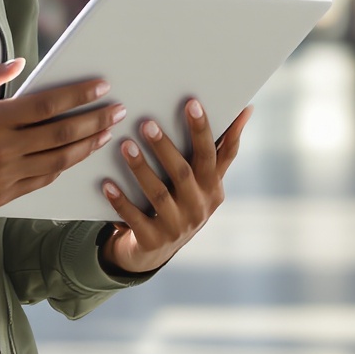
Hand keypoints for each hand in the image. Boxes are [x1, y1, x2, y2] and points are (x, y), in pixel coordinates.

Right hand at [0, 59, 127, 210]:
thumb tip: (21, 64)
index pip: (47, 106)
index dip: (79, 96)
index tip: (102, 86)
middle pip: (61, 134)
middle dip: (95, 120)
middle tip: (117, 109)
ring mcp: (2, 177)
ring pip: (58, 161)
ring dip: (88, 146)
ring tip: (106, 132)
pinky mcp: (1, 197)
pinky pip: (42, 180)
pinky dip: (64, 166)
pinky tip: (78, 153)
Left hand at [99, 98, 251, 275]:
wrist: (157, 250)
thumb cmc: (184, 201)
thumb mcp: (205, 180)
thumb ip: (223, 149)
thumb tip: (247, 109)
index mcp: (213, 187)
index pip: (212, 155)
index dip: (203, 130)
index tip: (192, 103)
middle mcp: (199, 207)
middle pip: (183, 173)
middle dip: (165, 147)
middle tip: (147, 123)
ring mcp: (177, 226)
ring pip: (158, 194)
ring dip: (141, 169)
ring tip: (125, 145)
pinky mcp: (153, 240)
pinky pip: (135, 218)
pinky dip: (121, 201)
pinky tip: (107, 184)